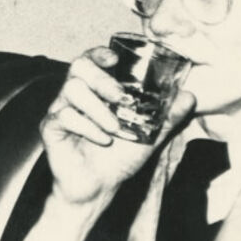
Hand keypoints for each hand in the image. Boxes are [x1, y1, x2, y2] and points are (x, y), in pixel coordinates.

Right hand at [39, 45, 195, 208]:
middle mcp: (76, 94)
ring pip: (71, 89)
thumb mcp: (149, 135)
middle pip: (79, 67)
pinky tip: (102, 141)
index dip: (100, 54)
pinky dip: (87, 127)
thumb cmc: (119, 157)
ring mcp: (61, 109)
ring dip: (98, 109)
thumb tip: (189, 96)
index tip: (115, 60)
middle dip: (102, 79)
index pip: (92, 59)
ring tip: (115, 129)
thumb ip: (167, 115)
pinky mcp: (50, 127)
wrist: (99, 187)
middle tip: (122, 98)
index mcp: (96, 90)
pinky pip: (64, 116)